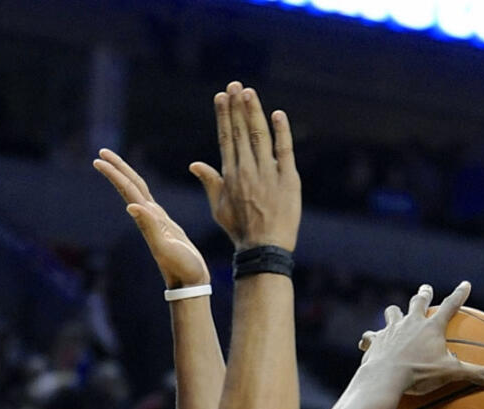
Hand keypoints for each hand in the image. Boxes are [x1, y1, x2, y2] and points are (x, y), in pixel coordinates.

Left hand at [94, 150, 208, 288]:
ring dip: (126, 178)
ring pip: (139, 193)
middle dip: (117, 168)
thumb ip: (150, 227)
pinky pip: (151, 202)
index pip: (128, 189)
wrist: (190, 284)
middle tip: (102, 152)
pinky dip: (143, 192)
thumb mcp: (166, 247)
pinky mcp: (166, 227)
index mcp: (147, 218)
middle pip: (130, 186)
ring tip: (116, 165)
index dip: (114, 173)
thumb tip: (131, 206)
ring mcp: (156, 222)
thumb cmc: (181, 268)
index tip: (98, 158)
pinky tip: (140, 191)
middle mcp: (148, 217)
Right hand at [189, 83, 299, 252]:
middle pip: (240, 131)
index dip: (223, 115)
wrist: (264, 249)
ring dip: (254, 111)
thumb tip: (195, 164)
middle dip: (237, 106)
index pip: (226, 137)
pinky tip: (278, 114)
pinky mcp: (288, 179)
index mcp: (230, 174)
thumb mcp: (219, 208)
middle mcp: (247, 169)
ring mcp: (268, 173)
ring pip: (259, 135)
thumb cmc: (240, 230)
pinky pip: (284, 150)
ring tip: (249, 92)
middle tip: (235, 85)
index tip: (221, 96)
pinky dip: (282, 131)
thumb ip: (210, 182)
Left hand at [359, 282, 483, 397]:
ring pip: (393, 312)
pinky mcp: (376, 340)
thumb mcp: (450, 374)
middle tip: (425, 289)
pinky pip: (371, 337)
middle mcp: (411, 322)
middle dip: (423, 295)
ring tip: (395, 313)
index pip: (451, 306)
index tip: (465, 285)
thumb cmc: (420, 373)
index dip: (459, 295)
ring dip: (395, 312)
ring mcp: (392, 329)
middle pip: (418, 302)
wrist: (386, 376)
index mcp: (432, 327)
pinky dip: (370, 339)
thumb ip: (475, 375)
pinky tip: (367, 343)